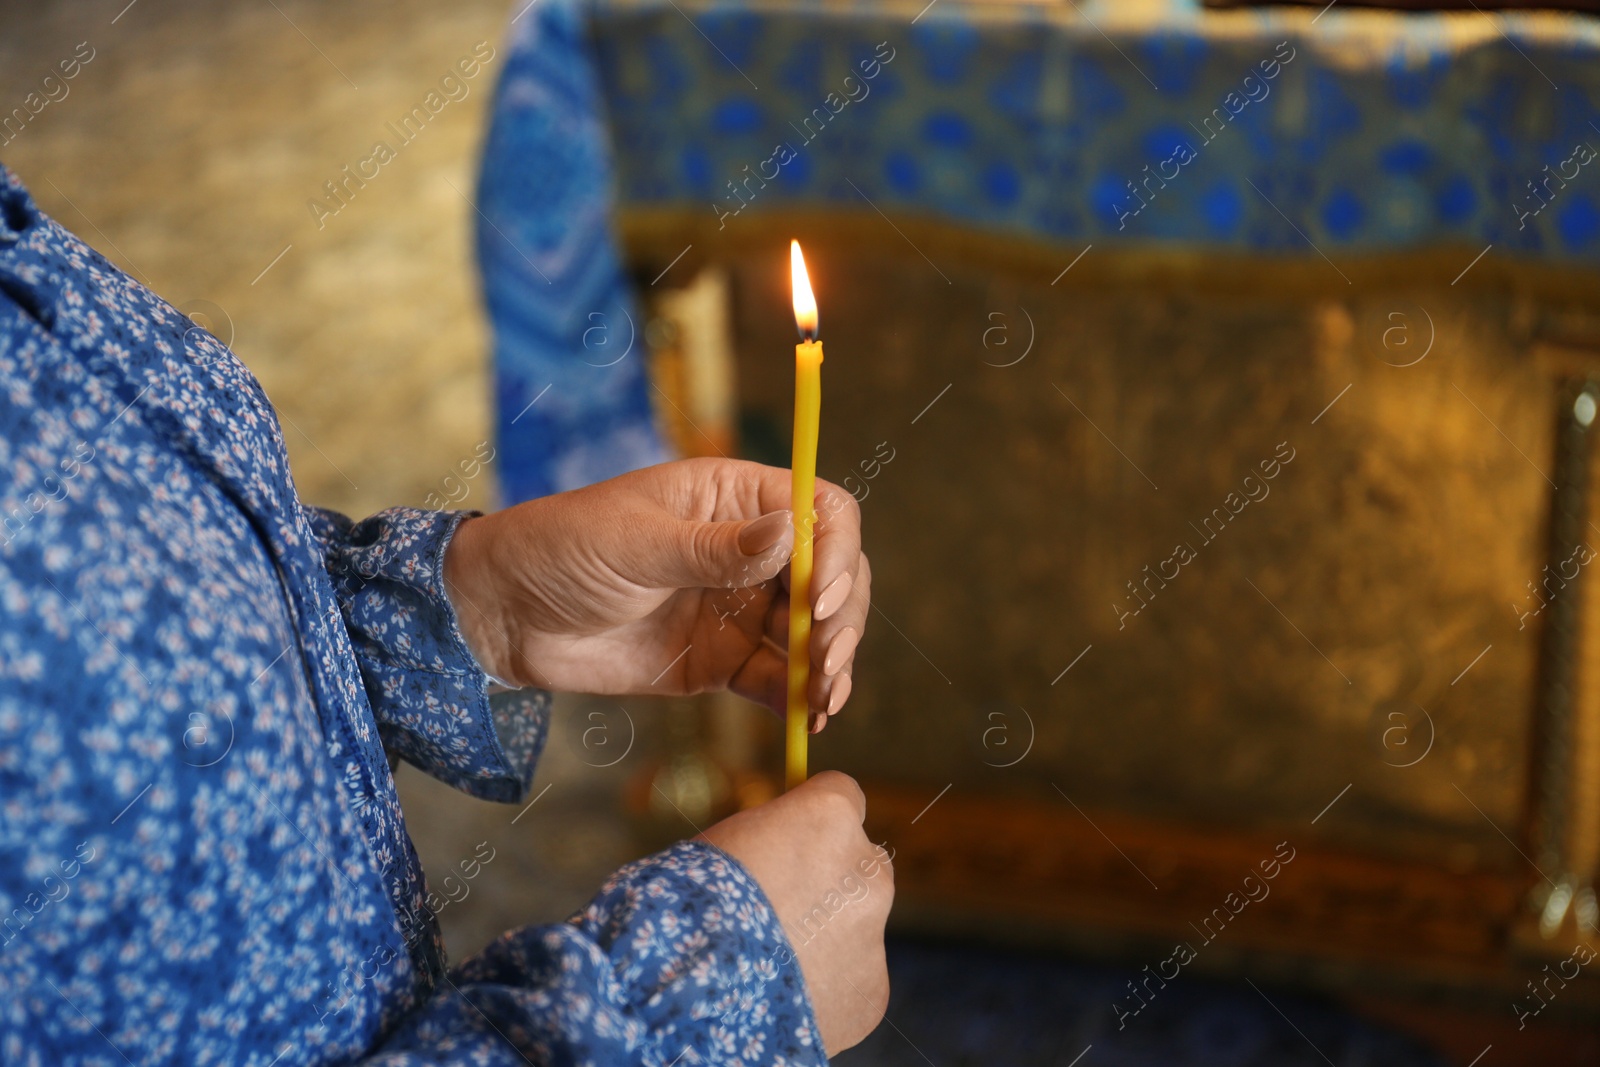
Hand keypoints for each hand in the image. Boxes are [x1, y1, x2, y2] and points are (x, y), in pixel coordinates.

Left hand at [442, 458, 869, 727]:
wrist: (504, 614)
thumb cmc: (561, 549)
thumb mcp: (635, 542)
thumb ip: (714, 548)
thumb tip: (791, 533)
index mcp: (735, 498)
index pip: (823, 512)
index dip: (837, 553)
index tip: (817, 601)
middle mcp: (750, 550)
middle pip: (834, 576)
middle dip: (841, 618)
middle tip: (825, 660)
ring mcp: (740, 607)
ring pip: (815, 633)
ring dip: (831, 663)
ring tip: (824, 698)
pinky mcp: (722, 661)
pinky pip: (779, 679)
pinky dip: (801, 697)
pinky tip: (809, 716)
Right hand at [698, 771, 892, 1054]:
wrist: (686, 990)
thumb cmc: (688, 902)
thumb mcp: (726, 843)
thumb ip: (773, 841)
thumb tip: (786, 847)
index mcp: (830, 816)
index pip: (844, 796)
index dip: (814, 821)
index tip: (795, 837)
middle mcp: (867, 869)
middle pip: (861, 864)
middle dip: (829, 883)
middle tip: (777, 911)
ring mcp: (874, 935)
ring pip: (855, 929)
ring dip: (824, 940)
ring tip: (764, 965)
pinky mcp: (872, 992)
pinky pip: (850, 983)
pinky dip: (822, 990)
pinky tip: (778, 999)